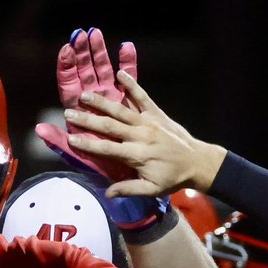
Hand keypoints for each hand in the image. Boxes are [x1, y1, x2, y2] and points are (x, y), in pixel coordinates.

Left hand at [35, 27, 137, 180]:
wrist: (131, 178)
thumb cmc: (103, 170)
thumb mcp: (79, 157)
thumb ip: (60, 143)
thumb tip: (38, 130)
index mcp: (80, 115)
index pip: (69, 86)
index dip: (66, 68)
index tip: (65, 51)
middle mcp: (95, 106)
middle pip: (86, 74)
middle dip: (82, 54)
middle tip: (80, 34)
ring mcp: (114, 102)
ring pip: (106, 73)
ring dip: (101, 53)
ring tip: (96, 33)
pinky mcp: (132, 104)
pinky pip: (131, 81)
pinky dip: (128, 64)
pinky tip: (126, 47)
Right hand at [60, 72, 227, 199]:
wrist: (198, 162)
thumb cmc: (172, 178)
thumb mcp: (151, 190)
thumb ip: (128, 189)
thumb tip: (107, 193)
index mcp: (137, 155)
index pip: (107, 149)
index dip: (87, 144)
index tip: (70, 138)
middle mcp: (140, 136)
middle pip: (110, 126)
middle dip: (88, 119)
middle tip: (68, 113)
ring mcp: (148, 122)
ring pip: (121, 110)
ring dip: (102, 102)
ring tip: (84, 95)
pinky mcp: (157, 113)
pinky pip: (143, 97)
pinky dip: (132, 85)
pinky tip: (120, 74)